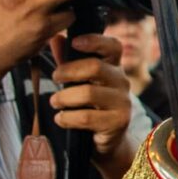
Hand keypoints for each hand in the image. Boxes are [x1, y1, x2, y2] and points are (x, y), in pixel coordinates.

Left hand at [49, 33, 132, 162]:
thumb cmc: (89, 105)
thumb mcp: (79, 81)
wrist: (105, 140)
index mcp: (114, 67)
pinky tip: (61, 119)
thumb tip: (55, 38)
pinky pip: (86, 117)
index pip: (113, 46)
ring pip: (88, 93)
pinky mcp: (118, 122)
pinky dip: (67, 118)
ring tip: (55, 102)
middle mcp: (122, 82)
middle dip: (68, 71)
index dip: (95, 40)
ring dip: (63, 98)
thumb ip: (68, 60)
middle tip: (54, 77)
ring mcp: (123, 102)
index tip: (75, 42)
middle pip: (95, 67)